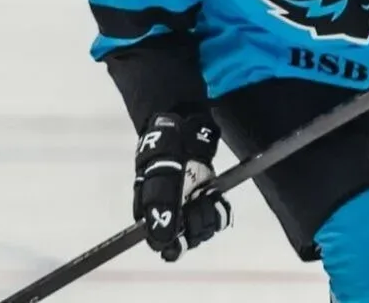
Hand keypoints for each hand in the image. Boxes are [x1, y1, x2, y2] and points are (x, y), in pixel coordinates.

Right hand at [133, 112, 231, 261]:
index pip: (159, 242)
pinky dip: (219, 209)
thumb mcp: (162, 172)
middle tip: (199, 202)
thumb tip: (164, 241)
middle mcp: (168, 212)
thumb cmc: (166, 146)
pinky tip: (216, 195)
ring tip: (207, 195)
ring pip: (201, 231)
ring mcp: (187, 207)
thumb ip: (162, 206)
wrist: (184, 126)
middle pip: (183, 240)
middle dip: (195, 226)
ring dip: (208, 216)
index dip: (172, 242)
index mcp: (149, 209)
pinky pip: (215, 217)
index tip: (185, 229)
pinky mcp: (204, 199)